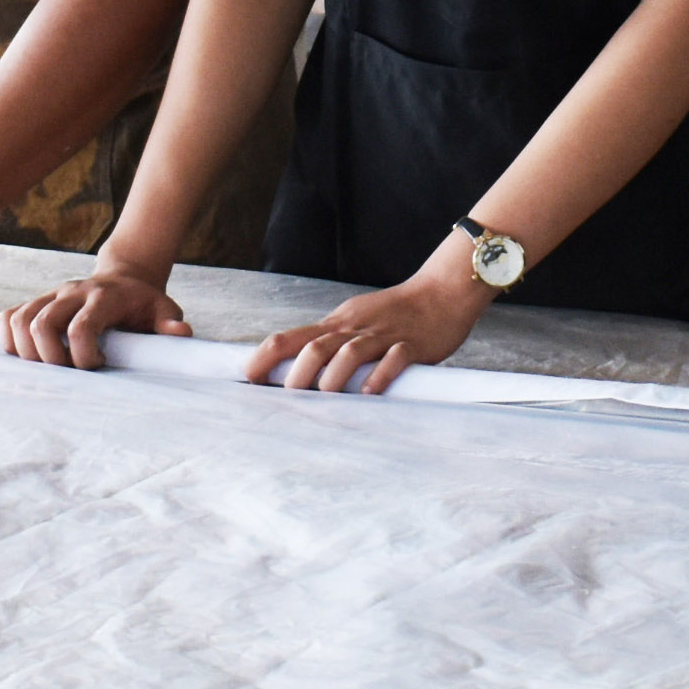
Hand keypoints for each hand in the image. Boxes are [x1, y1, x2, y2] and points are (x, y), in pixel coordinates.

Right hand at [0, 266, 191, 368]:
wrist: (124, 278)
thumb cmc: (143, 303)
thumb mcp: (163, 310)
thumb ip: (169, 323)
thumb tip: (181, 334)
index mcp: (103, 297)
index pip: (81, 327)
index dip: (83, 356)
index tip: (98, 366)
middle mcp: (72, 293)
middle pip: (42, 324)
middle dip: (50, 359)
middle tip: (68, 373)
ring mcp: (51, 295)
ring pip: (19, 319)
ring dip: (25, 352)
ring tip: (48, 368)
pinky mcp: (37, 301)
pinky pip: (8, 316)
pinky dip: (9, 339)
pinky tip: (27, 355)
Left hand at [246, 248, 494, 393]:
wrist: (441, 292)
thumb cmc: (395, 314)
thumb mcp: (355, 321)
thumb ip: (330, 343)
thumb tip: (295, 371)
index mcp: (337, 323)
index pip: (293, 336)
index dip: (267, 355)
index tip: (248, 376)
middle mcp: (355, 328)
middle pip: (317, 346)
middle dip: (297, 372)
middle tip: (287, 396)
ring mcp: (383, 336)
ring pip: (350, 352)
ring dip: (334, 376)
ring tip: (326, 397)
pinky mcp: (411, 345)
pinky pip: (394, 359)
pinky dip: (380, 376)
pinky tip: (371, 393)